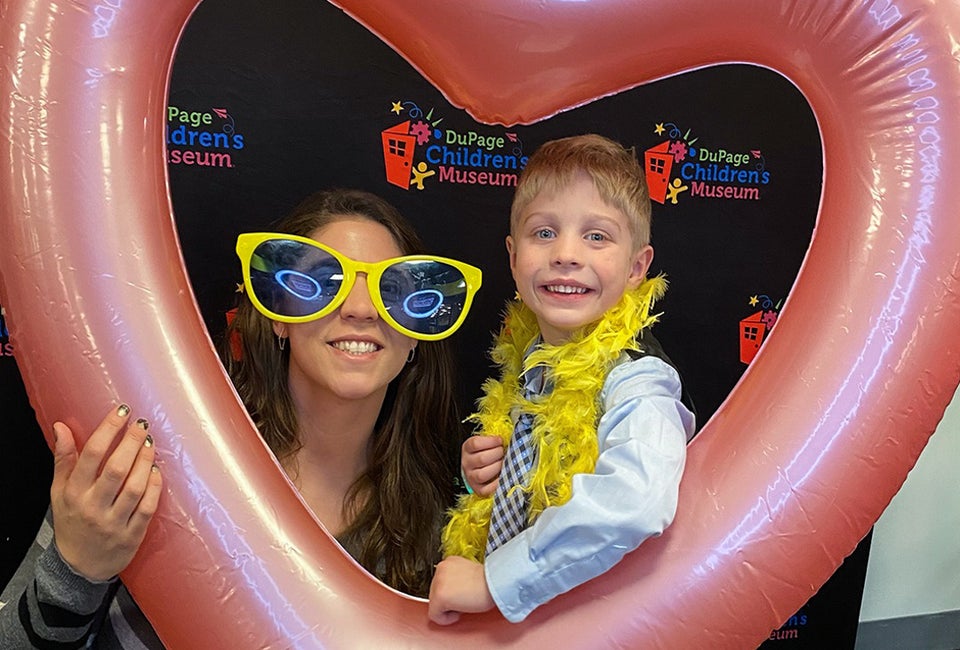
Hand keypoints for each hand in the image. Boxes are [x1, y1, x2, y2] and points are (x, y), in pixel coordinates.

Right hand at [50, 403, 162, 580]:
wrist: (79, 566)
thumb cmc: (72, 521)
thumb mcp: (59, 492)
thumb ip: (63, 459)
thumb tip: (61, 426)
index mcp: (73, 493)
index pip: (91, 455)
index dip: (108, 430)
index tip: (122, 411)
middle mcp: (93, 507)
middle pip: (116, 469)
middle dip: (132, 443)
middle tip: (142, 424)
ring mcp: (114, 523)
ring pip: (134, 488)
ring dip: (146, 462)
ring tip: (150, 444)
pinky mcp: (132, 535)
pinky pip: (148, 508)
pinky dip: (155, 487)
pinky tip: (157, 471)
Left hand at [428, 556, 494, 624]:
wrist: (495, 584)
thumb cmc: (489, 582)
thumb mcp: (469, 574)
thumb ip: (457, 578)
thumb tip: (453, 592)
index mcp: (449, 562)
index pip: (441, 583)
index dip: (453, 593)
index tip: (464, 595)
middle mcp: (440, 568)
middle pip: (435, 594)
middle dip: (450, 601)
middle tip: (466, 600)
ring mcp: (437, 582)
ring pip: (435, 605)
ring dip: (449, 608)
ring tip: (465, 603)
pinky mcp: (439, 597)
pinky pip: (435, 615)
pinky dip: (447, 619)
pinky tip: (460, 611)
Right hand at [461, 435, 503, 496]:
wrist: (476, 468)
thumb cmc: (485, 452)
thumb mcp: (485, 443)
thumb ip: (494, 440)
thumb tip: (510, 437)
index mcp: (467, 449)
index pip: (475, 444)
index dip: (491, 441)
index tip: (500, 441)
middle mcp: (466, 463)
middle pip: (481, 459)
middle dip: (497, 454)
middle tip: (503, 452)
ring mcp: (471, 477)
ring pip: (482, 475)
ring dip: (497, 467)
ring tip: (503, 463)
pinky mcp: (478, 489)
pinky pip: (486, 489)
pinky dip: (497, 483)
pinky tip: (504, 475)